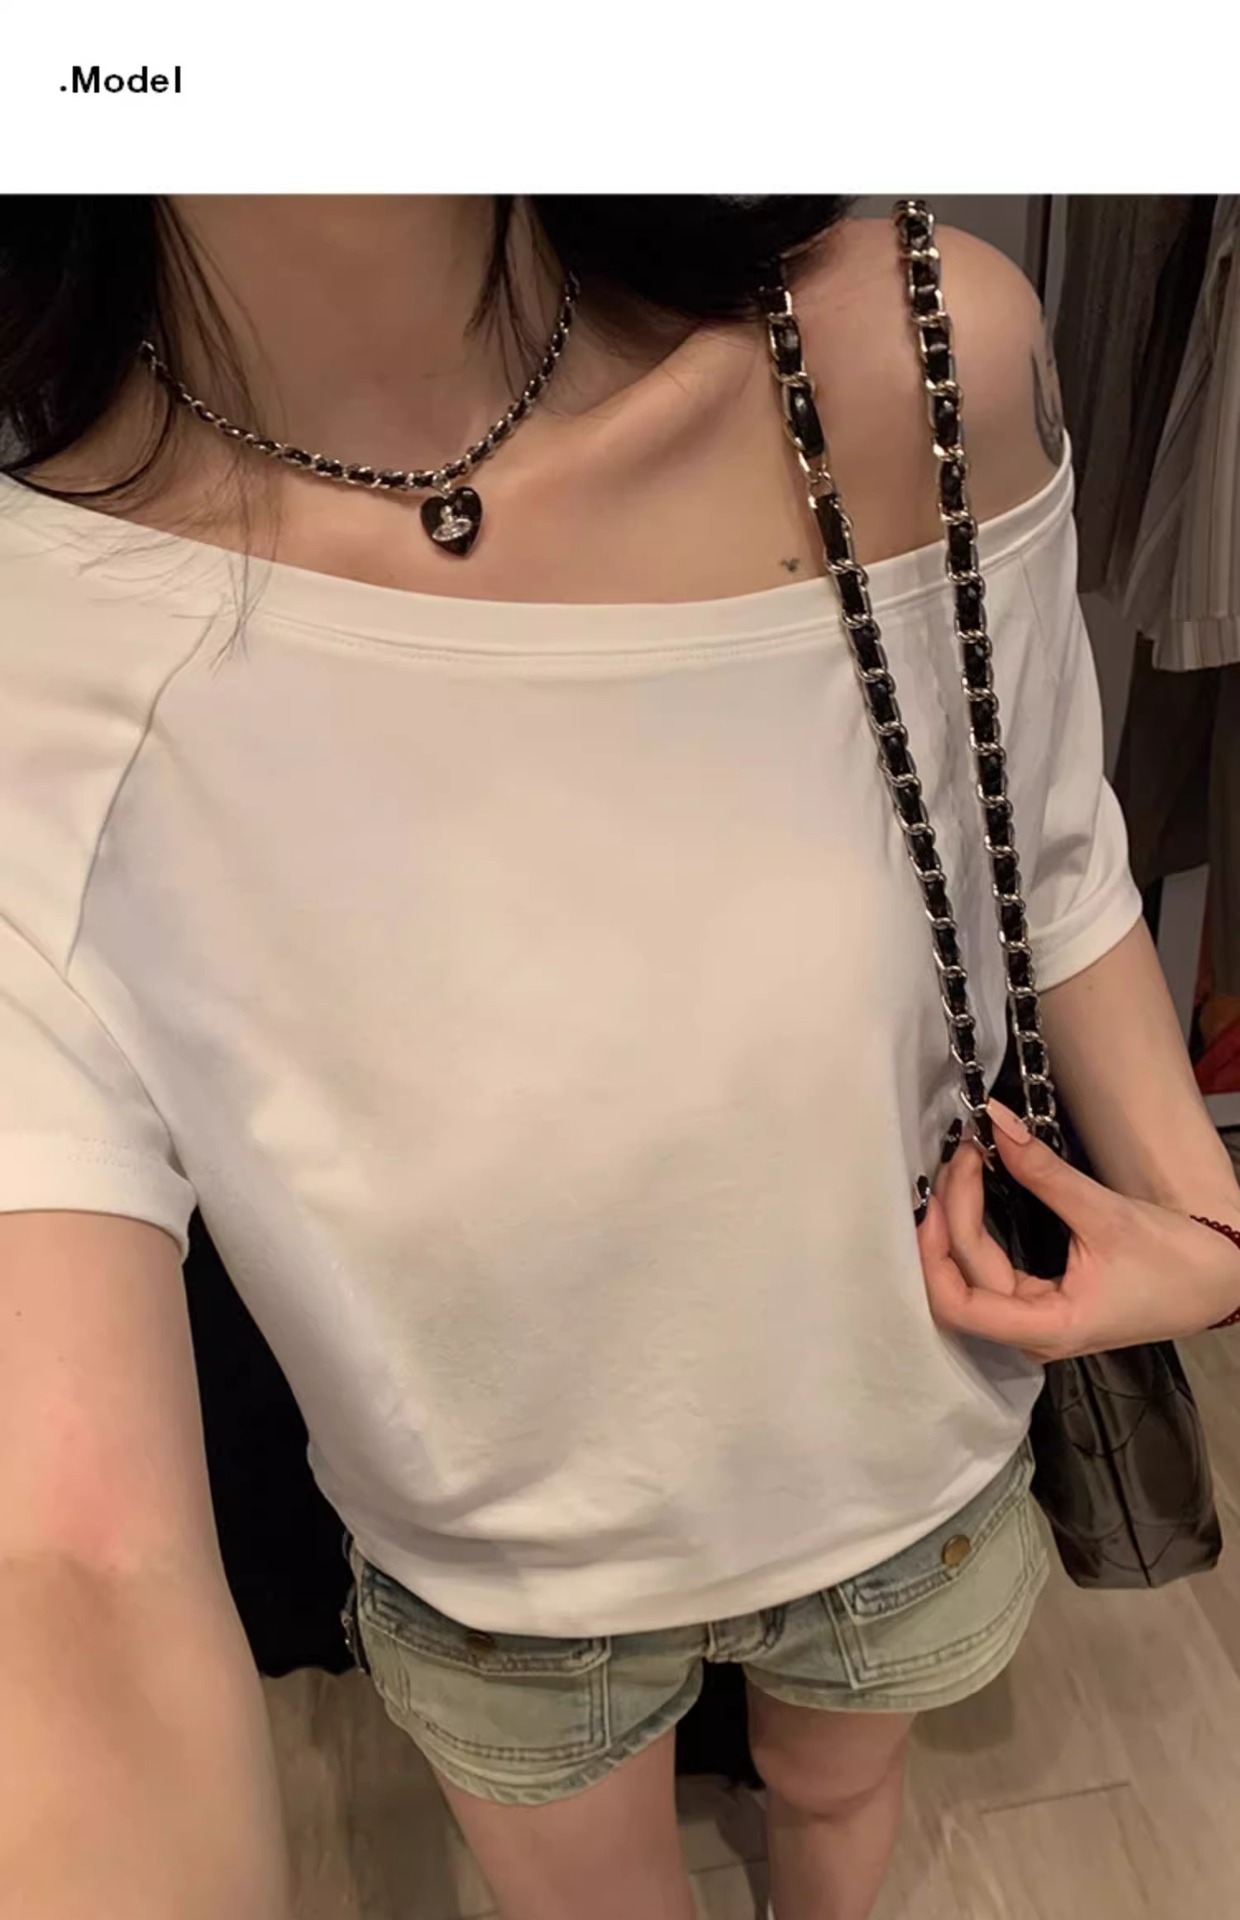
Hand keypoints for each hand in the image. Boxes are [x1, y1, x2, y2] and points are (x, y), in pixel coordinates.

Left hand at [916, 1100, 1239, 1358]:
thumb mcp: (1105, 1213)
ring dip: (957, 1221)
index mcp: (1049, 1328)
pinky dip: (974, 1231)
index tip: (942, 1190)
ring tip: (961, 1168)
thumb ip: (1043, 1172)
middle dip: (951, 1215)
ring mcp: (1033, 1321)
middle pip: (962, 1280)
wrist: (1216, 1281)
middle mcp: (1032, 1334)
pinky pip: (988, 1271)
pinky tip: (970, 1197)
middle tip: (962, 1156)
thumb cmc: (1173, 1261)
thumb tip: (999, 1124)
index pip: (960, 1305)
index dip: (936, 1248)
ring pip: (970, 1275)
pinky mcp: (1039, 1302)